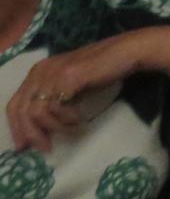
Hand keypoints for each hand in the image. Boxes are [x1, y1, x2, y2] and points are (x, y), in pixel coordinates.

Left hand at [7, 35, 139, 151]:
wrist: (126, 52)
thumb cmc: (101, 70)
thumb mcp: (70, 86)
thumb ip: (55, 100)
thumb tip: (42, 129)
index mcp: (38, 72)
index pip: (14, 105)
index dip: (17, 128)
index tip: (25, 146)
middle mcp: (41, 71)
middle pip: (21, 110)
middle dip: (32, 133)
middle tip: (47, 147)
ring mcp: (54, 73)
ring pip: (37, 112)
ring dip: (54, 126)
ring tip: (72, 129)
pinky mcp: (69, 77)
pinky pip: (57, 106)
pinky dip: (67, 118)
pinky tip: (80, 118)